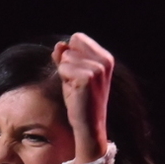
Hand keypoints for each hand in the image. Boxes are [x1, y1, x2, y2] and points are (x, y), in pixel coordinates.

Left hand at [52, 32, 113, 161]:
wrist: (89, 125)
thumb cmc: (80, 101)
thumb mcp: (72, 75)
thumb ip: (65, 58)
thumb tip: (59, 45)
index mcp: (105, 57)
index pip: (77, 38)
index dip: (70, 54)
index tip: (76, 73)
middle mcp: (104, 60)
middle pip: (70, 45)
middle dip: (66, 64)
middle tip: (75, 83)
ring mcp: (97, 68)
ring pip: (65, 58)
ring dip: (64, 73)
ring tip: (75, 88)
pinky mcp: (87, 78)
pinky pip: (63, 68)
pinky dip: (64, 80)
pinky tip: (74, 92)